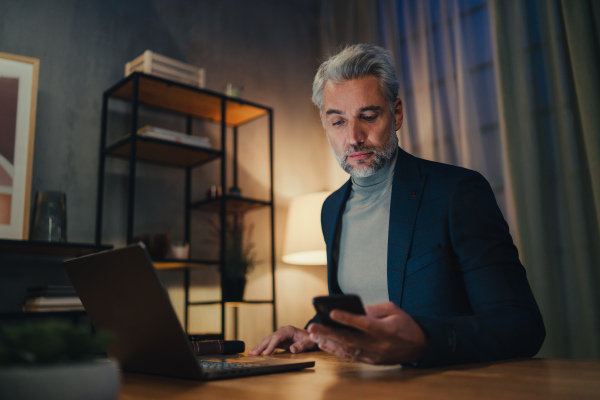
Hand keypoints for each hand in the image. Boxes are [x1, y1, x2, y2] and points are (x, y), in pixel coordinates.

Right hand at [249, 325, 316, 355]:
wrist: (312, 336)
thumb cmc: (310, 339)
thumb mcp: (308, 342)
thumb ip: (301, 345)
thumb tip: (292, 350)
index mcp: (288, 330)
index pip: (277, 337)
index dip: (271, 345)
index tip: (266, 353)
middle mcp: (282, 331)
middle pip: (269, 338)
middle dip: (260, 346)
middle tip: (252, 353)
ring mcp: (280, 335)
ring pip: (267, 340)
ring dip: (259, 347)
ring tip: (251, 353)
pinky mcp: (279, 340)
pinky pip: (269, 343)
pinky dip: (262, 348)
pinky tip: (257, 352)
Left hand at [307, 302, 426, 364]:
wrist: (418, 346)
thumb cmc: (404, 324)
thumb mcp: (392, 310)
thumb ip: (372, 309)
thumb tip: (351, 309)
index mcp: (386, 329)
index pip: (364, 323)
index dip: (348, 318)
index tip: (332, 312)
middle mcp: (379, 344)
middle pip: (350, 339)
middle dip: (329, 333)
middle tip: (313, 327)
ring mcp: (374, 355)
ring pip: (347, 350)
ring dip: (328, 343)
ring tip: (313, 335)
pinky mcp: (371, 361)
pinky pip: (350, 356)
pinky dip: (335, 351)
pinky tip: (324, 344)